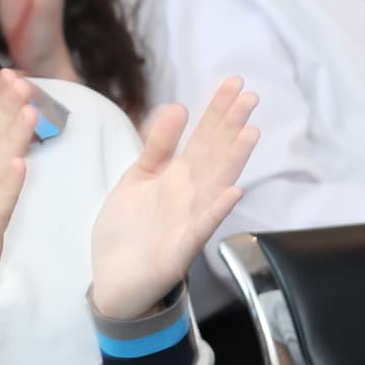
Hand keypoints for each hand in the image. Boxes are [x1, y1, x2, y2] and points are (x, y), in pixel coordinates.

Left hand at [89, 80, 258, 320]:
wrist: (114, 280)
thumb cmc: (129, 231)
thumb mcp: (138, 178)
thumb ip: (156, 146)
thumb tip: (178, 107)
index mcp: (179, 178)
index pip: (204, 137)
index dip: (218, 111)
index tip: (235, 83)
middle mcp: (190, 196)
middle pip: (215, 155)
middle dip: (231, 126)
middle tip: (251, 96)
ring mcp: (188, 221)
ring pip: (215, 186)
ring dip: (233, 161)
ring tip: (249, 134)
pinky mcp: (179, 250)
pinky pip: (200, 228)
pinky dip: (215, 211)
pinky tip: (232, 193)